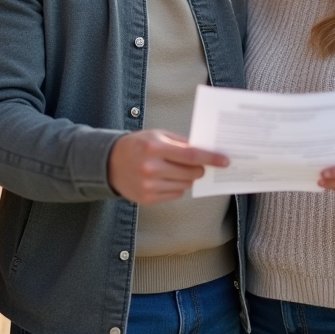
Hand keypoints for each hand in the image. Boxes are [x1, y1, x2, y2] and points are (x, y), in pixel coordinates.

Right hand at [107, 130, 228, 205]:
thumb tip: (206, 150)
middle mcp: (151, 168)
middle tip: (198, 164)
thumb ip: (181, 142)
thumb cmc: (137, 145)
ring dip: (188, 178)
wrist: (109, 163)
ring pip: (185, 185)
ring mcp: (149, 186)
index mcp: (155, 147)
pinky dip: (177, 187)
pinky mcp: (148, 198)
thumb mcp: (157, 135)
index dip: (211, 158)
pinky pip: (175, 194)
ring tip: (176, 169)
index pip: (191, 155)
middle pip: (191, 173)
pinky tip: (166, 178)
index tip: (224, 161)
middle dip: (199, 169)